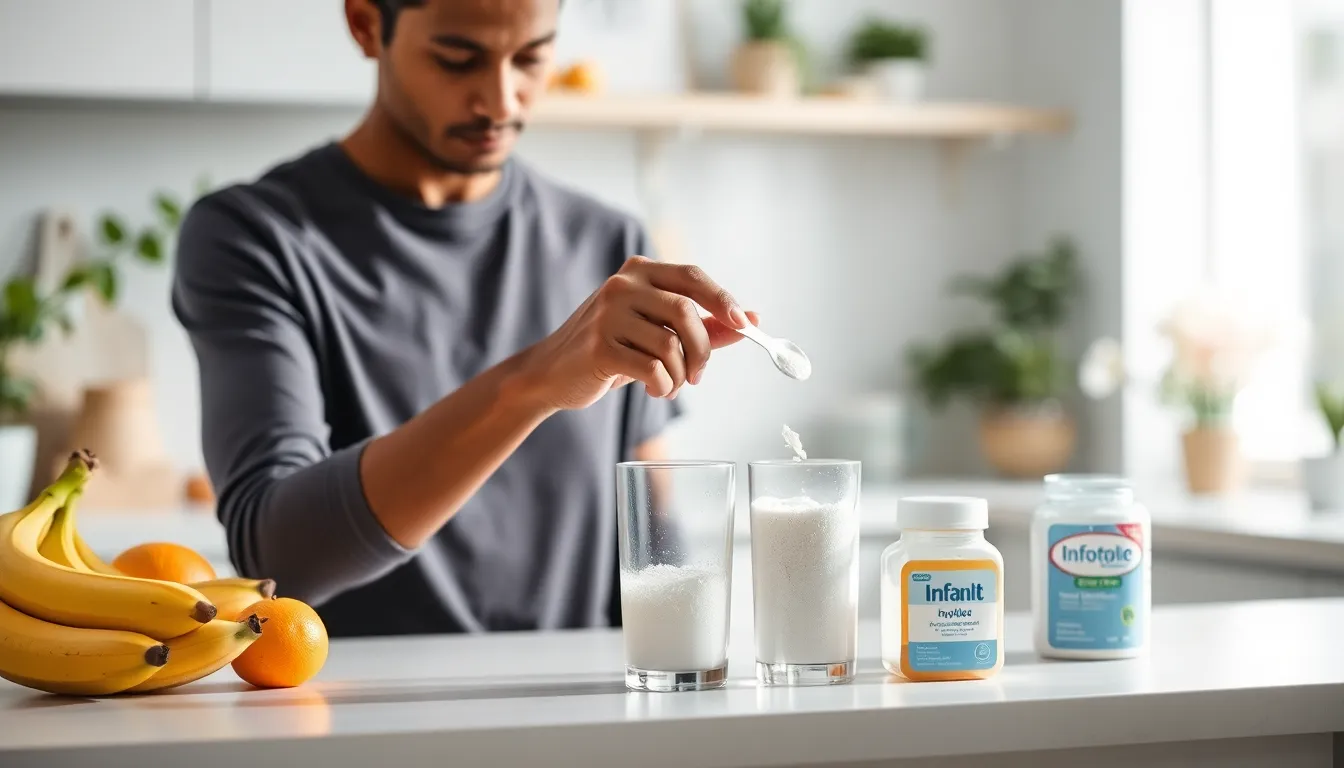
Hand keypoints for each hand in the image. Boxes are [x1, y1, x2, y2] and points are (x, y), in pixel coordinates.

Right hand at [518, 256, 756, 410]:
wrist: (552, 374)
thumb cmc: (612, 350)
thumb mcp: (657, 332)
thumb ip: (703, 326)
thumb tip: (751, 320)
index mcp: (639, 273)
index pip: (691, 277)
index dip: (723, 300)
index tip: (745, 325)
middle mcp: (622, 286)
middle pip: (685, 311)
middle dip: (702, 350)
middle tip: (699, 375)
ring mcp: (607, 314)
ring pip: (670, 345)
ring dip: (680, 375)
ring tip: (671, 385)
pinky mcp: (599, 346)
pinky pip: (652, 369)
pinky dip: (663, 386)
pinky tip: (654, 389)